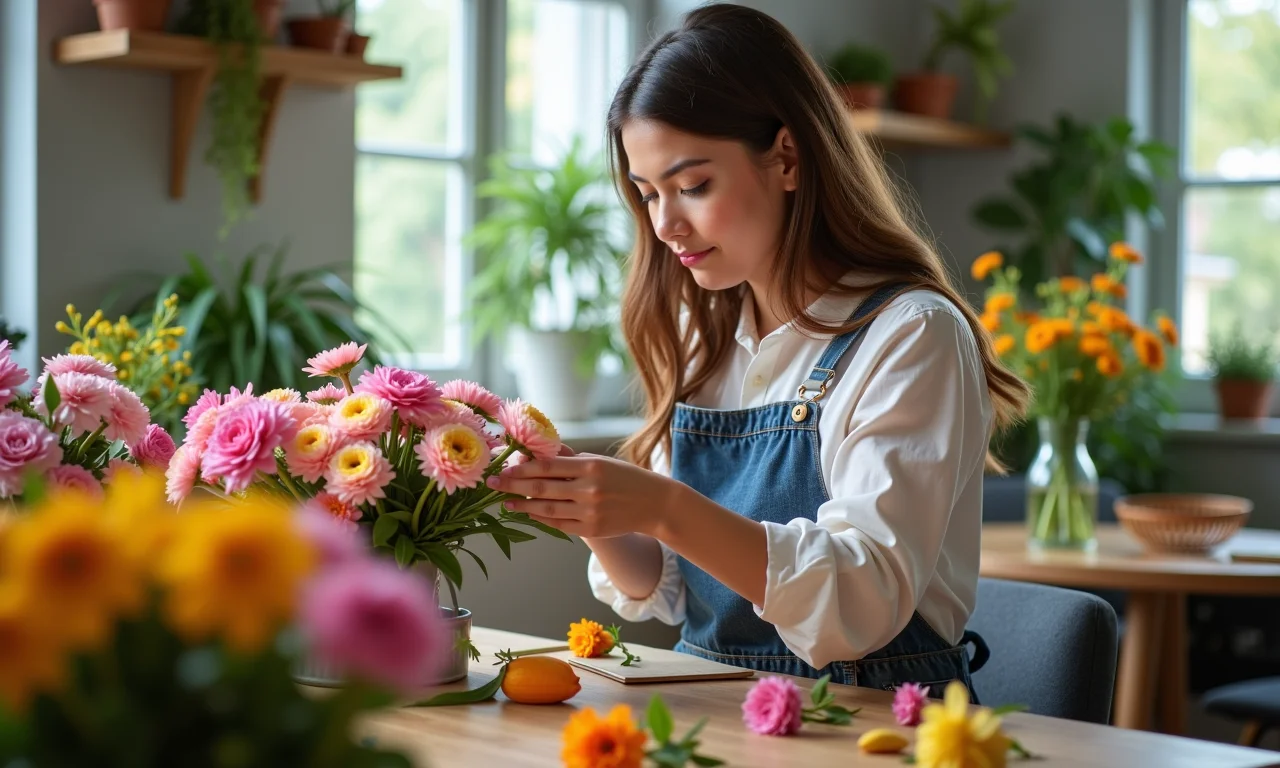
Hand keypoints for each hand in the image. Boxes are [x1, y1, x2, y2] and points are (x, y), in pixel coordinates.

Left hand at [485, 453, 681, 538]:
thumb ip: (570, 459)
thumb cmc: (624, 478)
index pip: (547, 466)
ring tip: (505, 502)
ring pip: (546, 509)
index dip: (521, 468)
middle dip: (513, 486)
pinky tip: (528, 513)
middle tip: (492, 484)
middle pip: (541, 487)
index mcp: (590, 467)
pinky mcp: (591, 530)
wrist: (654, 504)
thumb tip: (537, 453)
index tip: (502, 468)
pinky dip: (540, 518)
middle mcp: (589, 490)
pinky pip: (558, 524)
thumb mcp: (600, 461)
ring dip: (522, 505)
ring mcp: (589, 512)